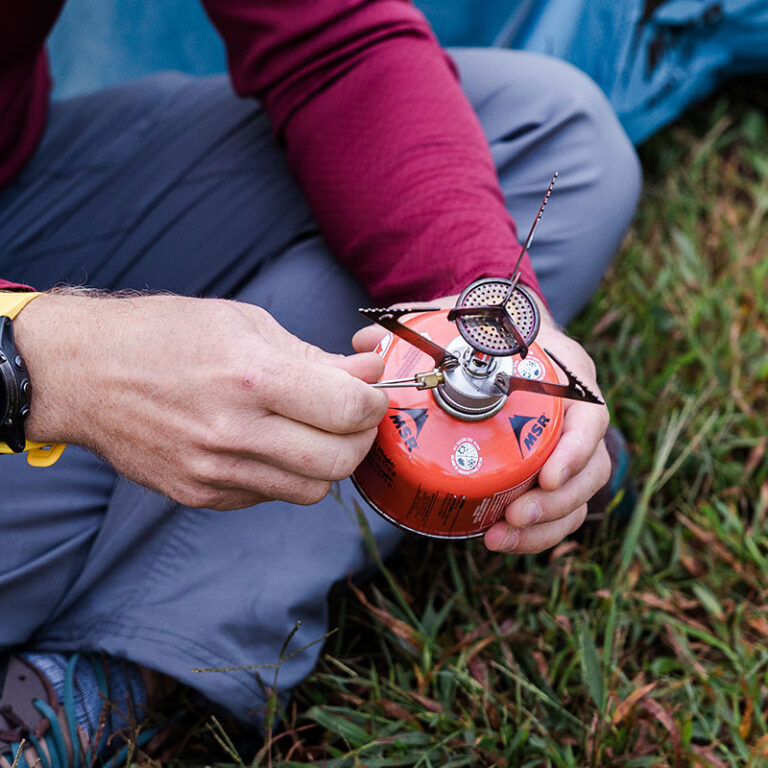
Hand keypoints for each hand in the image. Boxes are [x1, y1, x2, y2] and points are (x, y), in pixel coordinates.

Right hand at [14, 293, 388, 509]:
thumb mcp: (246, 324)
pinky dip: (283, 473)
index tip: (370, 391)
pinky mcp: (199, 496)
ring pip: (312, 490)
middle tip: (349, 415)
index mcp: (251, 377)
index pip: (349, 410)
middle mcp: (234, 432)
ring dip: (326, 461)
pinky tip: (263, 443)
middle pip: (340, 462)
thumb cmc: (164, 335)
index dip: (374, 401)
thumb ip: (315, 356)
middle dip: (360, 437)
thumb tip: (370, 373)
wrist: (83, 372)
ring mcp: (214, 472)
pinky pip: (269, 495)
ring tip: (308, 429)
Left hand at [353, 293, 609, 553]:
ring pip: (579, 494)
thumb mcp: (457, 320)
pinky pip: (560, 507)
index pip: (590, 414)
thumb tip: (366, 343)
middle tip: (515, 517)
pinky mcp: (554, 467)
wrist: (503, 341)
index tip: (546, 477)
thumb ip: (416, 326)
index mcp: (565, 373)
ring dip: (546, 524)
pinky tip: (497, 538)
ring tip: (500, 537)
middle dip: (557, 501)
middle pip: (591, 464)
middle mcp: (576, 411)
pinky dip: (537, 531)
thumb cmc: (486, 333)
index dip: (576, 449)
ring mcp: (570, 442)